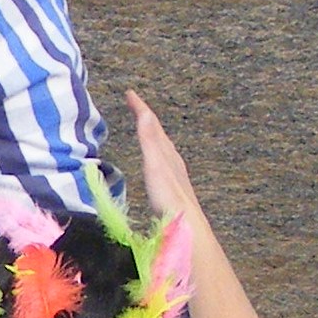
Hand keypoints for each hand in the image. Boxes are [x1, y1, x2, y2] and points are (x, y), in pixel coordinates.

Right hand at [124, 89, 205, 227]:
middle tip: (134, 106)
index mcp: (165, 153)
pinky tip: (155, 164)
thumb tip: (144, 114)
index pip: (151, 124)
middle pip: (158, 133)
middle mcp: (171, 160)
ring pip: (162, 147)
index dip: (140, 108)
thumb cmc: (169, 197)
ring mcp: (173, 174)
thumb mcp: (155, 163)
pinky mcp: (171, 188)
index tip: (130, 93)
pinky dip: (155, 153)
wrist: (187, 224)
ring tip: (143, 128)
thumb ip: (149, 139)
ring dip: (151, 135)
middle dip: (146, 117)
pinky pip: (162, 162)